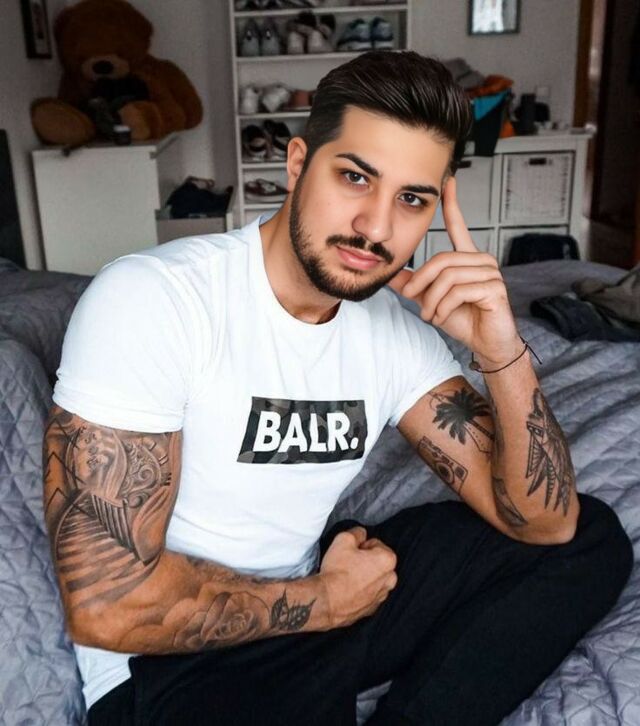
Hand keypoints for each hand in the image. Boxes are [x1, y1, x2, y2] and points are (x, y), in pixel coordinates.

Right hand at [318, 526, 397, 629]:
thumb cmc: (337, 572)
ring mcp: (381, 596)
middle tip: (349, 562)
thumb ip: (357, 532)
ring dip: (363, 576)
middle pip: (378, 562)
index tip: (352, 552)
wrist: (327, 601)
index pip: (376, 544)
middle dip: (365, 560)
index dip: (361, 545)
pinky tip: (347, 588)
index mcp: (387, 560)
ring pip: (373, 579)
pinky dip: (360, 591)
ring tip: (346, 576)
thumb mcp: (344, 539)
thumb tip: (360, 534)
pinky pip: (368, 594)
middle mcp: (389, 579)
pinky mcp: (371, 609)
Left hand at [387, 177, 520, 365]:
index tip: (448, 181)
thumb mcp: (430, 299)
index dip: (452, 204)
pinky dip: (443, 307)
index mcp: (466, 258)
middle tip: (410, 298)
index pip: (458, 226)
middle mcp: (481, 260)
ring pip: (447, 277)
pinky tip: (441, 317)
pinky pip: (458, 291)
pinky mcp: (495, 289)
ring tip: (430, 314)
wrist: (485, 343)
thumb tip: (389, 273)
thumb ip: (412, 284)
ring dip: (431, 300)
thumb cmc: (462, 319)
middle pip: (440, 260)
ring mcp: (491, 273)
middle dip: (420, 282)